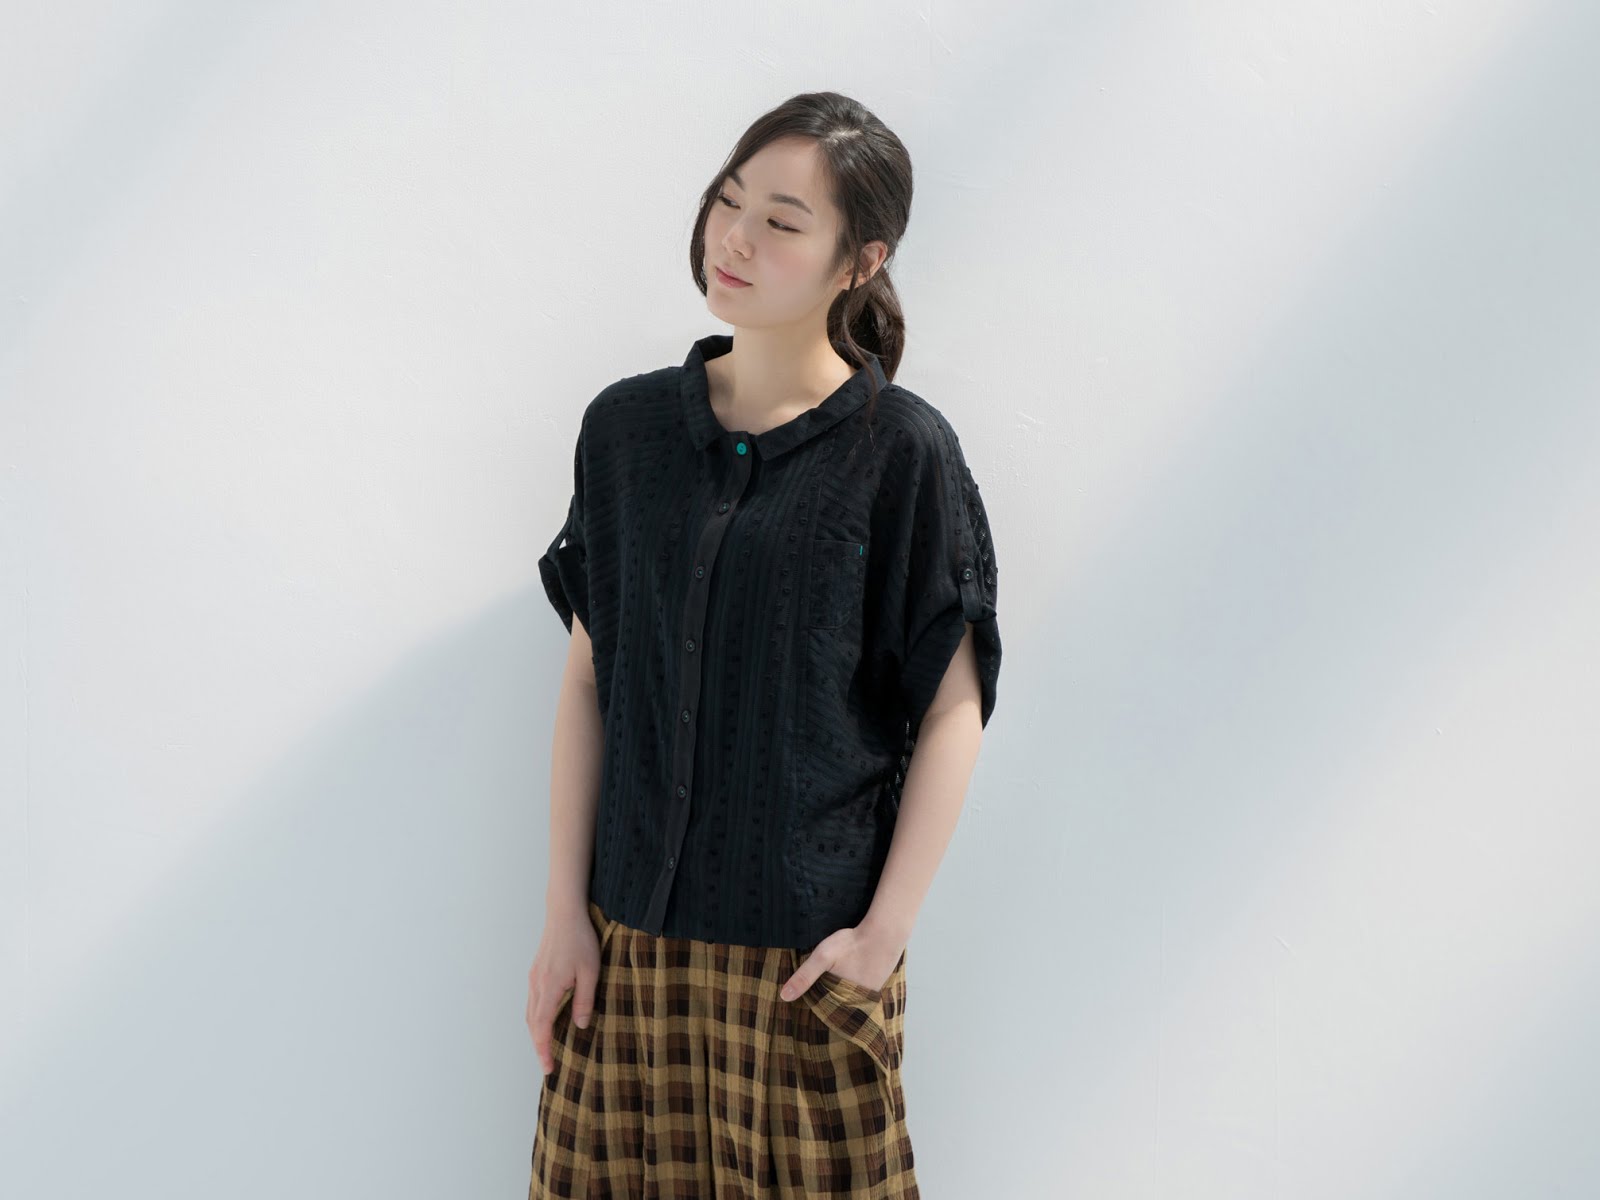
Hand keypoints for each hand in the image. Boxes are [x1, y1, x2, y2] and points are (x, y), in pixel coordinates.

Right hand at [525, 905, 600, 1076]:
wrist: (565, 913)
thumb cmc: (581, 939)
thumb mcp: (590, 971)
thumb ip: (584, 1000)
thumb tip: (580, 1025)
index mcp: (549, 988)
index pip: (541, 1027)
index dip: (543, 1049)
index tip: (548, 1067)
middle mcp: (536, 985)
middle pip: (532, 1024)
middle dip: (538, 1046)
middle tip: (547, 1064)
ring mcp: (534, 977)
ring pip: (530, 1013)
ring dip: (536, 1032)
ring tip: (546, 1047)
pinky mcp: (536, 971)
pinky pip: (532, 1001)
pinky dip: (535, 1017)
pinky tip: (545, 1020)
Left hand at [779, 920, 904, 1001]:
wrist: (884, 933)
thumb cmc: (853, 944)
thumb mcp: (823, 957)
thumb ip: (804, 976)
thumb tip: (784, 997)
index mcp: (842, 1000)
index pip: (823, 1012)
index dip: (812, 1007)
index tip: (802, 1006)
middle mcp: (857, 1003)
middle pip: (836, 1008)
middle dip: (825, 1004)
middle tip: (814, 996)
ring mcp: (869, 995)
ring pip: (848, 1000)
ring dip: (839, 996)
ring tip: (829, 988)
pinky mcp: (876, 986)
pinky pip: (859, 993)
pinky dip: (851, 988)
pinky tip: (847, 978)